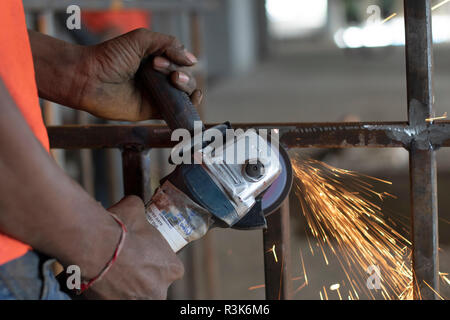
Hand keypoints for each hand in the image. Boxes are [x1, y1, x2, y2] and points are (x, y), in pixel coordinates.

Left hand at [79, 28, 202, 120]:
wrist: (88, 79)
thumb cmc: (109, 57)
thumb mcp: (140, 39)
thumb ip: (167, 43)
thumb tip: (192, 60)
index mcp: (156, 58)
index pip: (181, 59)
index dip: (178, 59)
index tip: (158, 60)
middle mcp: (158, 76)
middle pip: (186, 76)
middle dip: (182, 73)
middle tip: (165, 71)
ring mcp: (157, 94)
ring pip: (185, 92)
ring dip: (188, 86)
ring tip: (175, 81)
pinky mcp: (153, 110)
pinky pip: (176, 110)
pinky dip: (189, 106)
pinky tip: (194, 99)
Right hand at [83, 196, 183, 299]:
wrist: (94, 245)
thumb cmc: (120, 228)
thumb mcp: (135, 208)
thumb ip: (141, 212)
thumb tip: (135, 205)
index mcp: (172, 269)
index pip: (171, 268)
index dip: (157, 260)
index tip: (145, 254)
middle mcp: (159, 291)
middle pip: (154, 285)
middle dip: (143, 277)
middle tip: (127, 264)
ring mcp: (137, 302)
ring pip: (135, 295)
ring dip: (126, 286)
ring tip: (112, 273)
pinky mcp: (112, 306)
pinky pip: (113, 298)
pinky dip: (107, 291)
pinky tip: (100, 278)